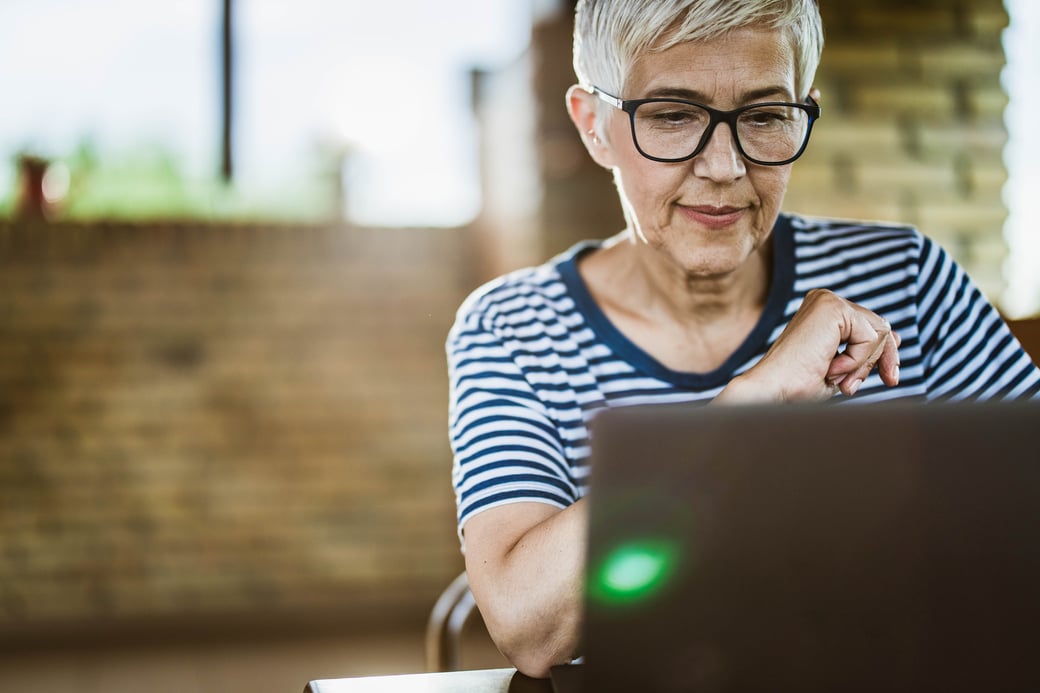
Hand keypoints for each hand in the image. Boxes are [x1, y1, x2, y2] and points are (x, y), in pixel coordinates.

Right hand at [719, 289, 900, 401]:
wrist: (775, 389)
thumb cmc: (799, 385)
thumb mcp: (841, 365)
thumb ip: (864, 350)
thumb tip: (895, 337)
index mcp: (823, 310)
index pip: (871, 326)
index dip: (881, 354)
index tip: (889, 379)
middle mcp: (825, 299)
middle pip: (880, 326)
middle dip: (877, 361)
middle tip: (853, 388)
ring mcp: (828, 300)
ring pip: (880, 332)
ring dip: (863, 364)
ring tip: (837, 379)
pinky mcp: (833, 307)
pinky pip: (870, 337)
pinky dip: (857, 360)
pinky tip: (831, 368)